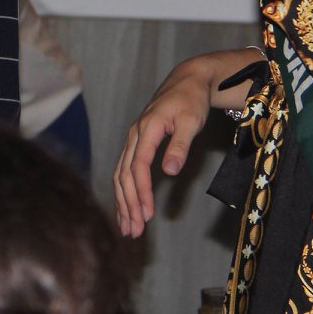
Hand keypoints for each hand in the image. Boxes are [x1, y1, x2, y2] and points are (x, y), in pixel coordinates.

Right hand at [114, 52, 244, 237]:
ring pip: (120, 174)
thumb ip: (180, 146)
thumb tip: (170, 172)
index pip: (138, 166)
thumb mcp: (191, 121)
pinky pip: (124, 170)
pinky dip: (124, 191)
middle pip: (123, 174)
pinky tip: (128, 208)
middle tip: (133, 231)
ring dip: (123, 202)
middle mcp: (134, 135)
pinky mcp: (137, 143)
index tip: (147, 215)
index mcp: (146, 129)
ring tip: (128, 228)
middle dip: (127, 204)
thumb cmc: (192, 100)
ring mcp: (133, 139)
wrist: (187, 82)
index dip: (141, 192)